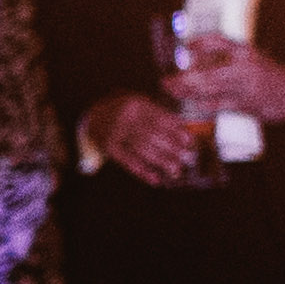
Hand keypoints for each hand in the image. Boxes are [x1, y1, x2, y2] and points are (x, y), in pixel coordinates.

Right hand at [82, 91, 205, 187]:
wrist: (94, 118)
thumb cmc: (127, 113)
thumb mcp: (141, 105)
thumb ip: (160, 114)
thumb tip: (184, 131)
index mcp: (136, 104)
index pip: (160, 118)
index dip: (176, 131)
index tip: (190, 141)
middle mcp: (124, 117)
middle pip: (153, 135)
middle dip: (172, 148)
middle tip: (187, 159)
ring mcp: (115, 133)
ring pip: (142, 150)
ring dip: (161, 162)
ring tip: (176, 171)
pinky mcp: (108, 147)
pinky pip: (128, 162)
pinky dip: (143, 172)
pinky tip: (155, 180)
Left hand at [167, 34, 284, 124]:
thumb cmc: (267, 73)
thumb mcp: (250, 56)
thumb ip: (224, 55)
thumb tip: (192, 56)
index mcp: (244, 51)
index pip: (217, 41)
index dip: (197, 43)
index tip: (184, 47)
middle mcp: (244, 66)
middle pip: (206, 73)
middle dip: (183, 79)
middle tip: (166, 81)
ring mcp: (245, 87)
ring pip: (209, 90)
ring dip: (187, 92)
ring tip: (171, 91)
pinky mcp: (245, 105)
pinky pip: (217, 105)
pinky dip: (202, 104)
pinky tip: (189, 103)